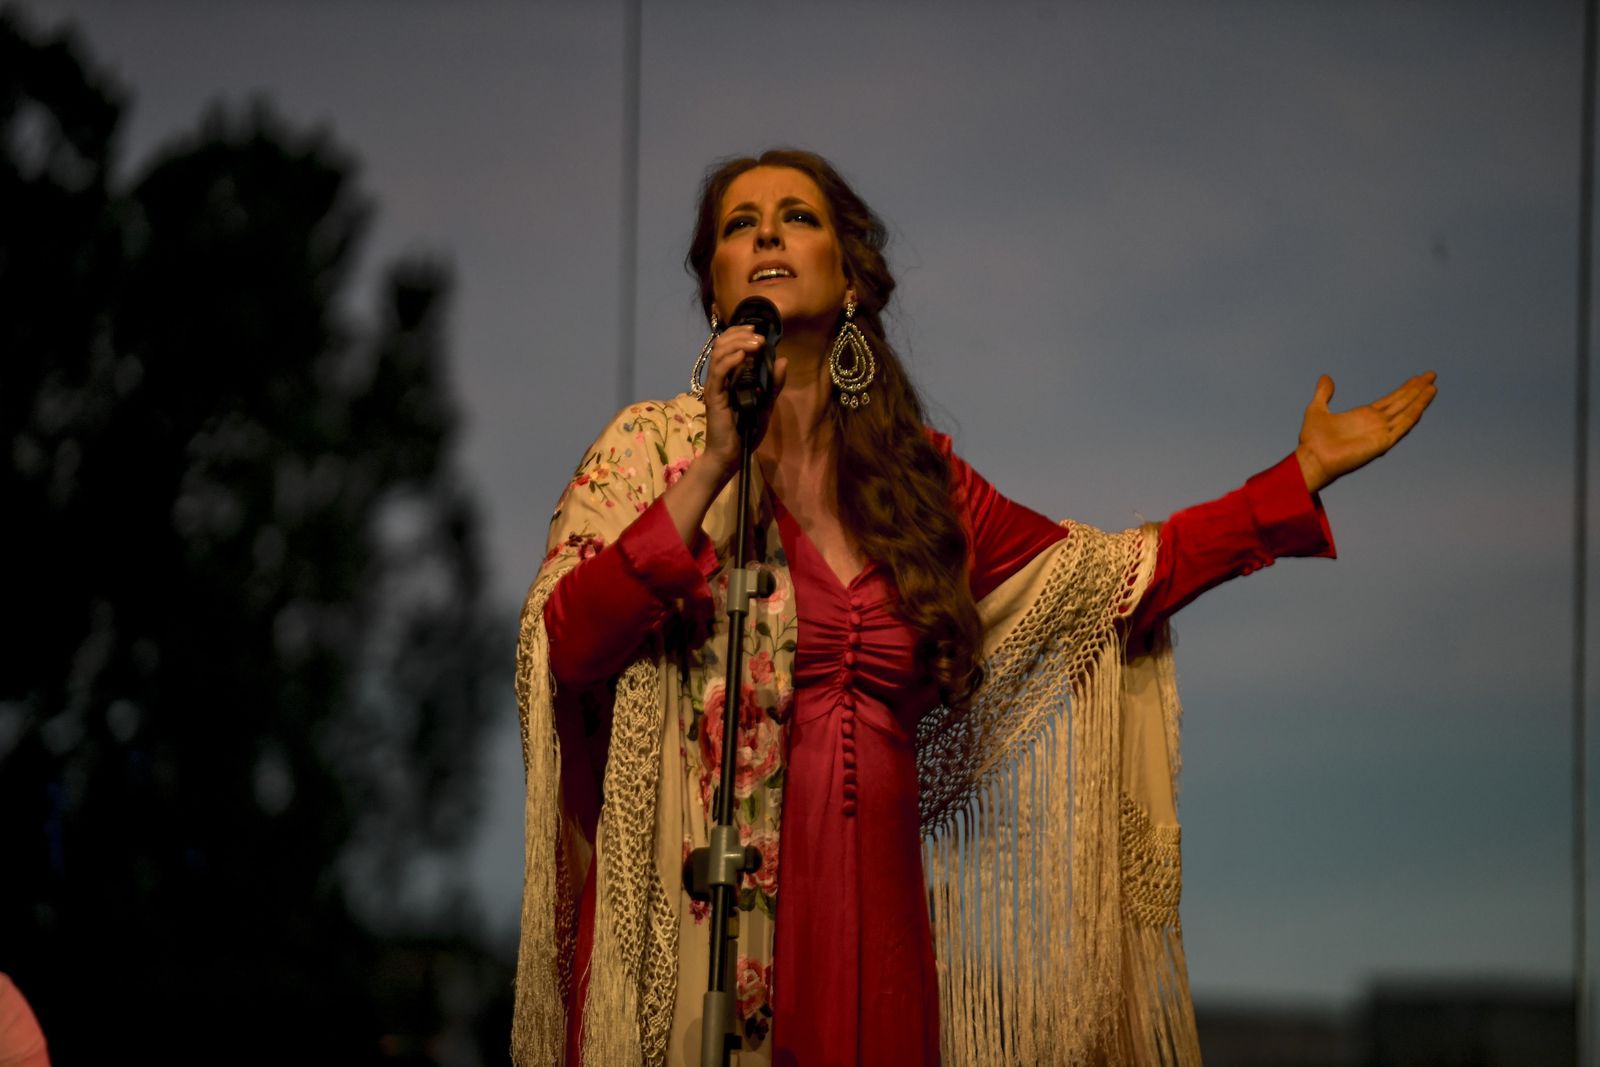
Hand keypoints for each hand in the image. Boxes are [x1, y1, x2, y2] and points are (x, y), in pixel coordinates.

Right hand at [699, 325, 788, 481]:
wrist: (730, 456)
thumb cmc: (745, 433)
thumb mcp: (766, 405)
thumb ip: (773, 384)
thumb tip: (783, 360)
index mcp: (729, 378)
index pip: (729, 346)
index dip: (741, 333)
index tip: (758, 330)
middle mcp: (719, 378)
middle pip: (721, 344)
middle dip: (740, 334)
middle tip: (759, 336)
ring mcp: (715, 387)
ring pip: (719, 354)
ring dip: (738, 343)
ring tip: (756, 344)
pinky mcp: (713, 396)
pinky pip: (718, 372)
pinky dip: (731, 360)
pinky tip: (744, 355)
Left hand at [1295, 371, 1436, 493]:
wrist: (1312, 458)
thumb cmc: (1313, 440)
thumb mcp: (1317, 409)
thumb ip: (1323, 393)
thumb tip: (1326, 378)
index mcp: (1364, 416)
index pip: (1391, 400)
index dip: (1405, 389)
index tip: (1417, 378)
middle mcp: (1376, 423)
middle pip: (1402, 403)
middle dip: (1417, 389)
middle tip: (1431, 375)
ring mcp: (1380, 432)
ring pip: (1406, 412)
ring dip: (1420, 400)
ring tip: (1433, 386)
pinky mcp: (1382, 442)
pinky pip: (1402, 426)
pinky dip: (1413, 415)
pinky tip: (1422, 404)